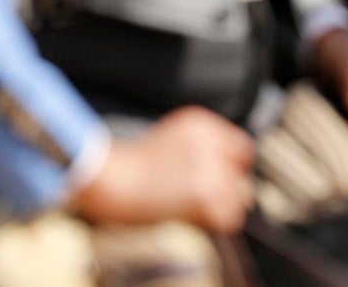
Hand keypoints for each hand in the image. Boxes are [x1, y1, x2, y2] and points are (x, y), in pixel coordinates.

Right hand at [68, 107, 253, 233]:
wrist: (106, 178)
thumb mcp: (171, 141)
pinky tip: (192, 218)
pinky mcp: (205, 193)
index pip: (241, 147)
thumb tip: (230, 175)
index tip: (220, 181)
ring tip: (195, 210)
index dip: (232, 168)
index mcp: (201, 123)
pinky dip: (216, 223)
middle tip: (205, 199)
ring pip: (240, 195)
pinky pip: (230, 217)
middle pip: (242, 171)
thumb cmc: (129, 167)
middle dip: (229, 187)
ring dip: (222, 206)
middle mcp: (210, 141)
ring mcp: (210, 167)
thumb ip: (201, 149)